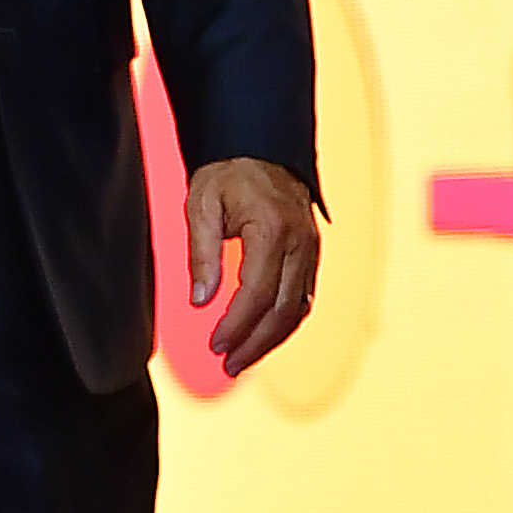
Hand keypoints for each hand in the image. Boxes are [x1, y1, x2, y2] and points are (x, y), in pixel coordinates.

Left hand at [186, 156, 318, 373]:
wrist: (261, 148)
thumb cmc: (227, 174)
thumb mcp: (201, 206)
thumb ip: (202, 254)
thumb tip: (200, 302)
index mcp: (271, 229)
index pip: (257, 293)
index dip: (236, 325)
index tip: (214, 345)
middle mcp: (300, 243)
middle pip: (283, 309)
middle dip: (254, 343)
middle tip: (227, 365)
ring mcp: (311, 250)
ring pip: (298, 309)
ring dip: (271, 340)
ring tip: (241, 361)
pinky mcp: (312, 255)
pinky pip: (303, 297)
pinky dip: (284, 322)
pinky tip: (261, 337)